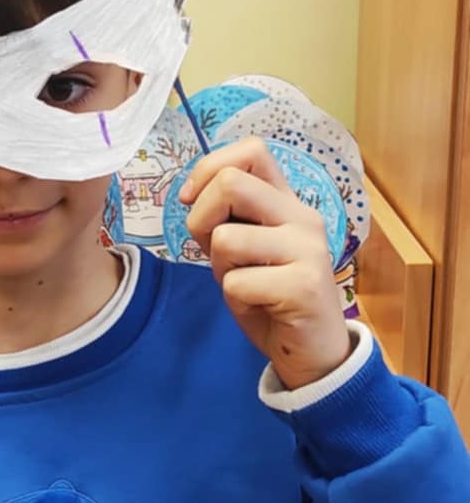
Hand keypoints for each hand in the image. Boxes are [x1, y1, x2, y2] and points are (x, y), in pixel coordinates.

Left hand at [178, 136, 353, 390]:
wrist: (313, 351)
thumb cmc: (272, 298)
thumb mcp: (246, 249)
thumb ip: (228, 218)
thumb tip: (190, 196)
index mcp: (287, 202)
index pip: (251, 151)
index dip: (209, 169)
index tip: (192, 201)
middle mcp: (302, 217)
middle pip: (231, 183)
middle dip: (200, 219)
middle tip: (212, 252)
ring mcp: (307, 249)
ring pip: (226, 239)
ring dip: (220, 268)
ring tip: (245, 284)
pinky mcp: (304, 285)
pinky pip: (236, 283)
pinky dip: (235, 299)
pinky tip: (260, 306)